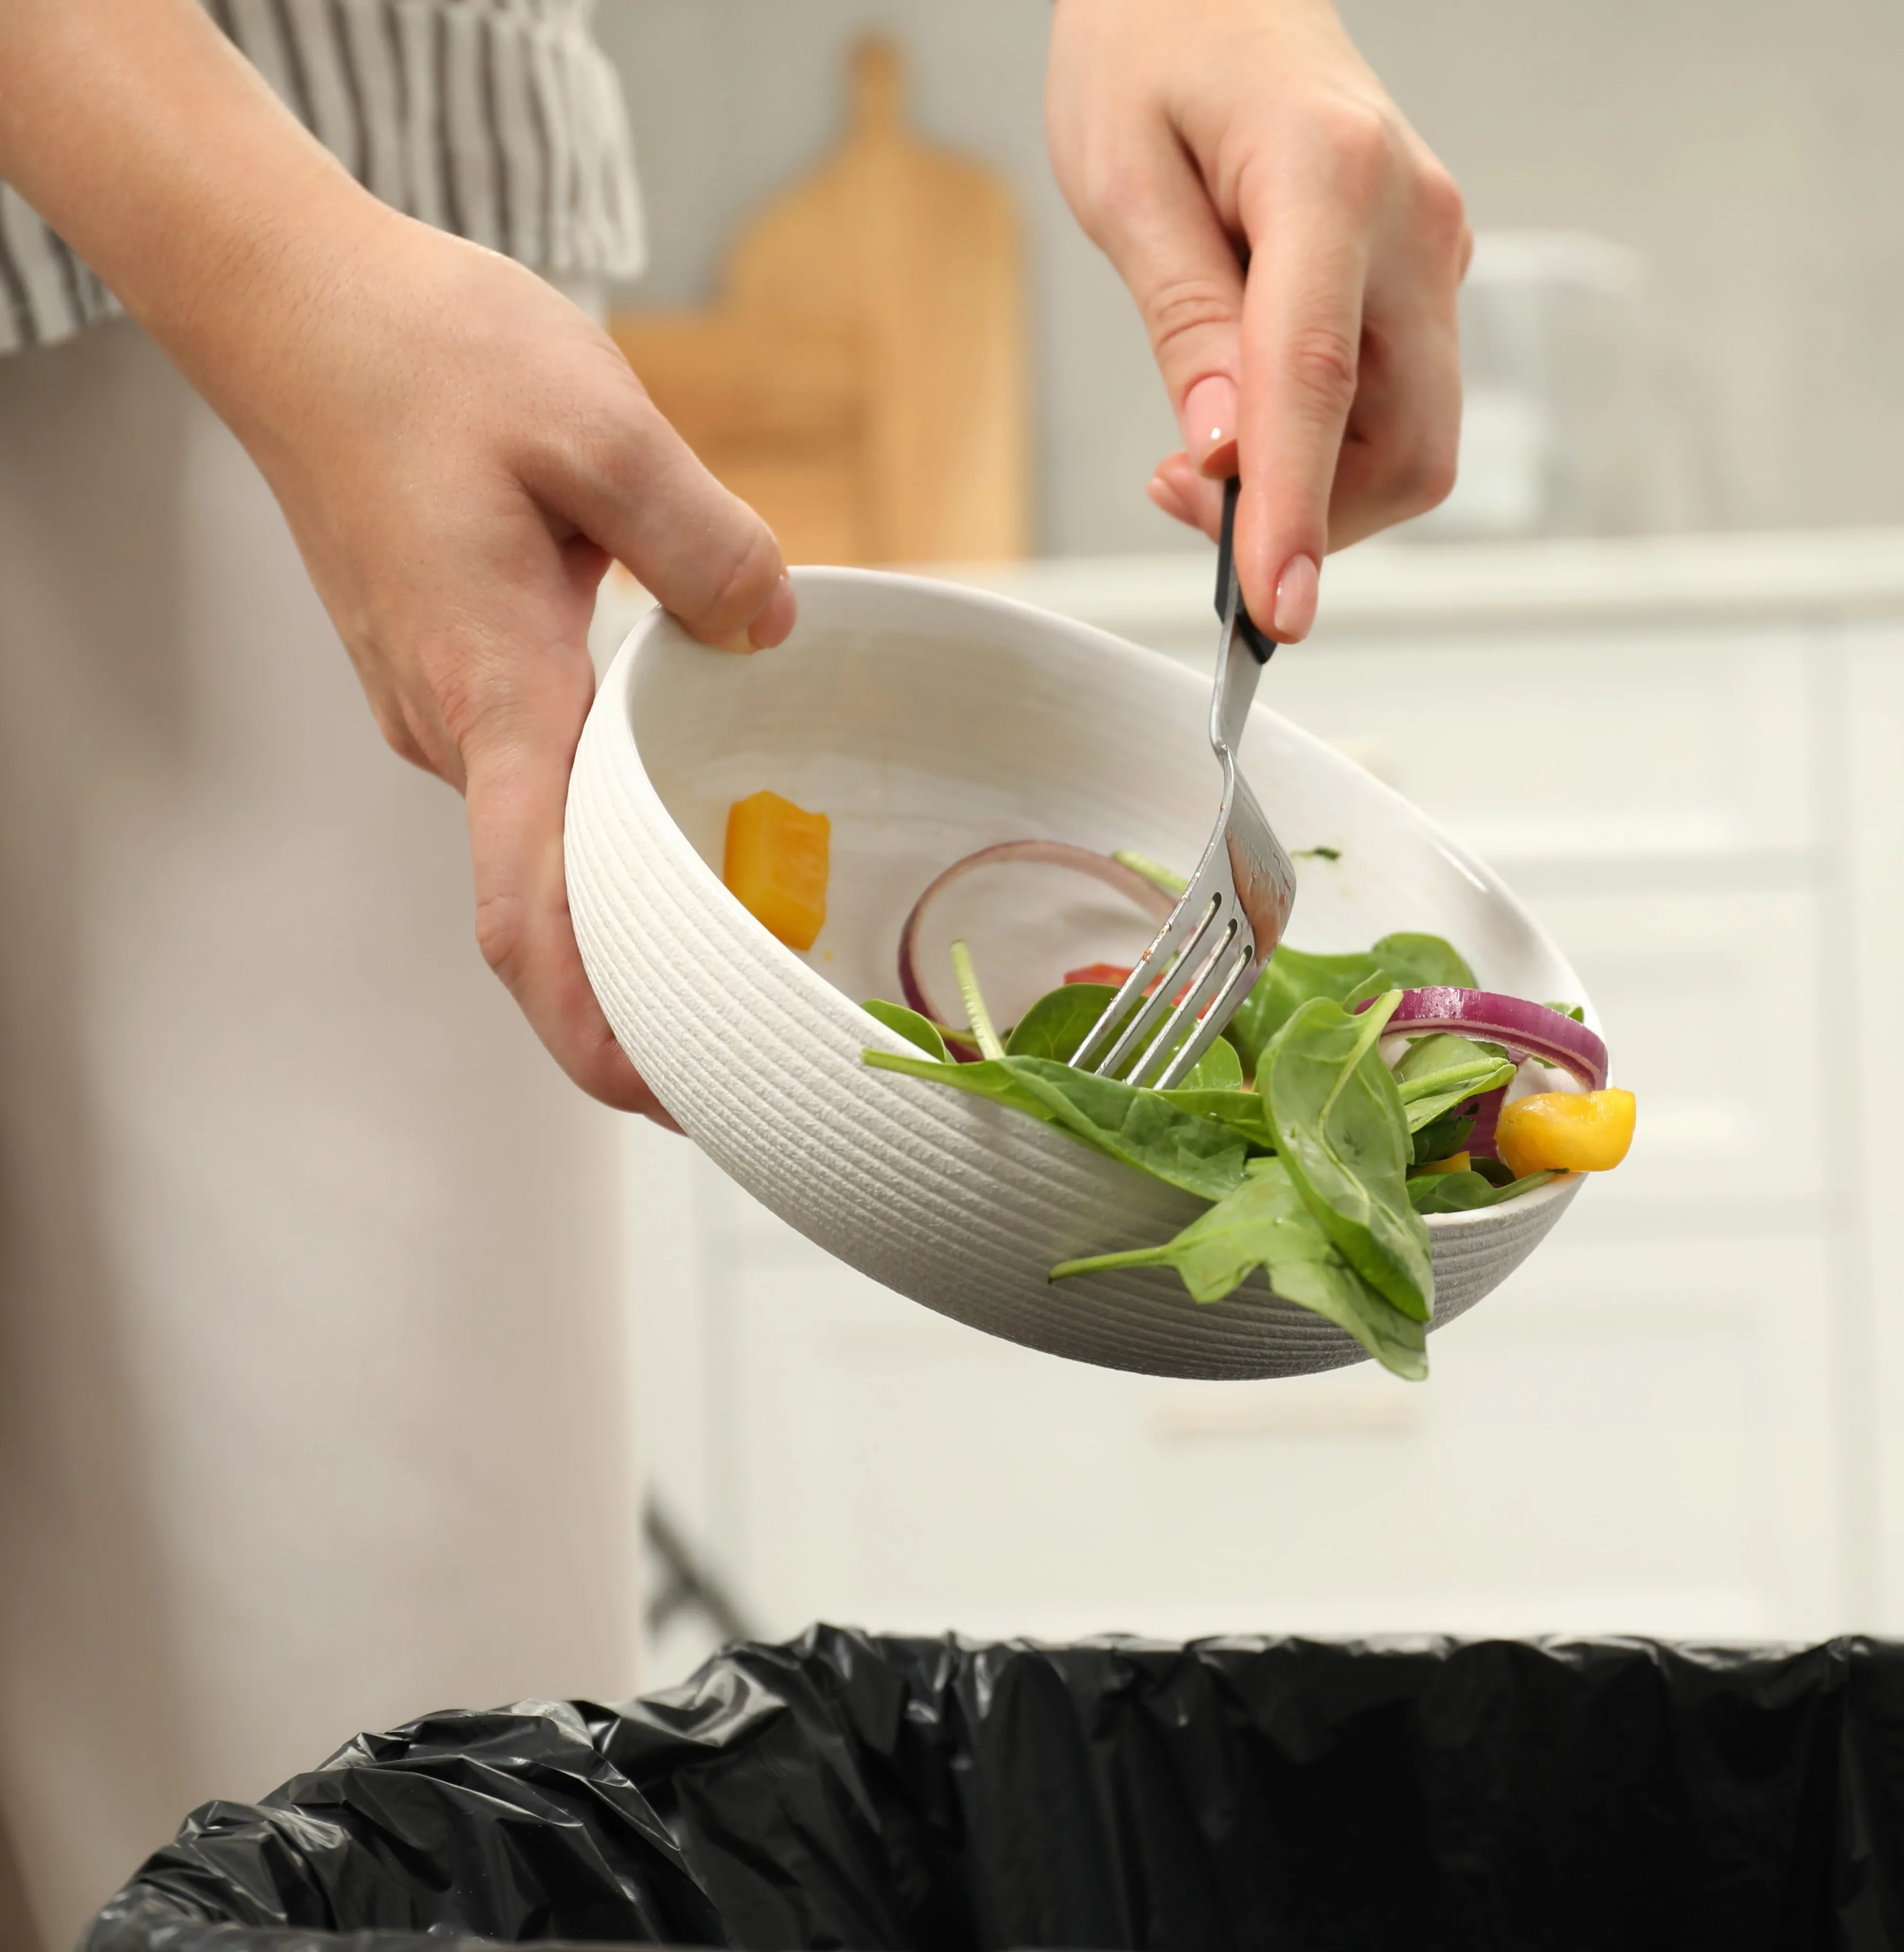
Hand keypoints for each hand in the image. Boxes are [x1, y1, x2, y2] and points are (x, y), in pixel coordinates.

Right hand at [0, 0, 792, 1120]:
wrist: (303, 308)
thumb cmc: (434, 357)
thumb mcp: (603, 426)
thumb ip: (703, 541)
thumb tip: (770, 626)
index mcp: (495, 687)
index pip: (532, 905)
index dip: (591, 1020)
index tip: (660, 1095)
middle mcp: (453, 725)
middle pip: (546, 903)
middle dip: (636, 993)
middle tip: (757, 1047)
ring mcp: (438, 707)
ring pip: (543, 841)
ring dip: (626, 906)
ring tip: (745, 948)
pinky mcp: (446, 674)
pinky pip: (531, 781)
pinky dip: (601, 829)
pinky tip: (683, 820)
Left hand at [1046, 0, 1470, 640]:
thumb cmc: (1153, 44)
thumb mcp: (1122, 173)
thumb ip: (1182, 315)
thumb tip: (1220, 449)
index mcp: (1332, 178)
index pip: (1322, 384)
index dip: (1300, 513)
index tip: (1272, 607)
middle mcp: (1413, 223)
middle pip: (1406, 442)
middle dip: (1311, 516)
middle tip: (1182, 496)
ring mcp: (1435, 251)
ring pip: (1411, 437)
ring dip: (1317, 485)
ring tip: (1202, 454)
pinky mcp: (1426, 274)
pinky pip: (1396, 395)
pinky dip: (1329, 439)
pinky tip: (1246, 407)